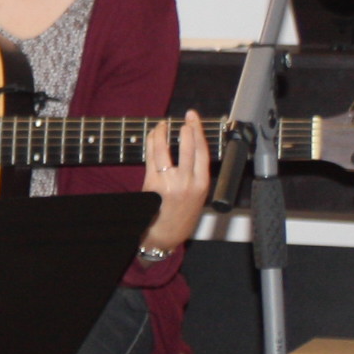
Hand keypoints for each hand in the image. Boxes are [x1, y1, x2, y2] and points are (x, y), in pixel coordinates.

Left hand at [139, 110, 211, 257]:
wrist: (164, 237)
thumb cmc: (180, 218)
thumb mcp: (198, 198)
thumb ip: (195, 176)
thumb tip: (191, 151)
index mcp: (202, 184)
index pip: (202, 151)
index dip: (199, 132)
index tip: (194, 120)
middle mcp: (188, 182)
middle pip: (188, 146)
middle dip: (187, 127)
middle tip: (185, 116)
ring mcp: (169, 182)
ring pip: (165, 149)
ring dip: (163, 133)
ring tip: (163, 124)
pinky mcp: (152, 184)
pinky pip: (151, 157)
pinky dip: (152, 143)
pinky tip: (153, 136)